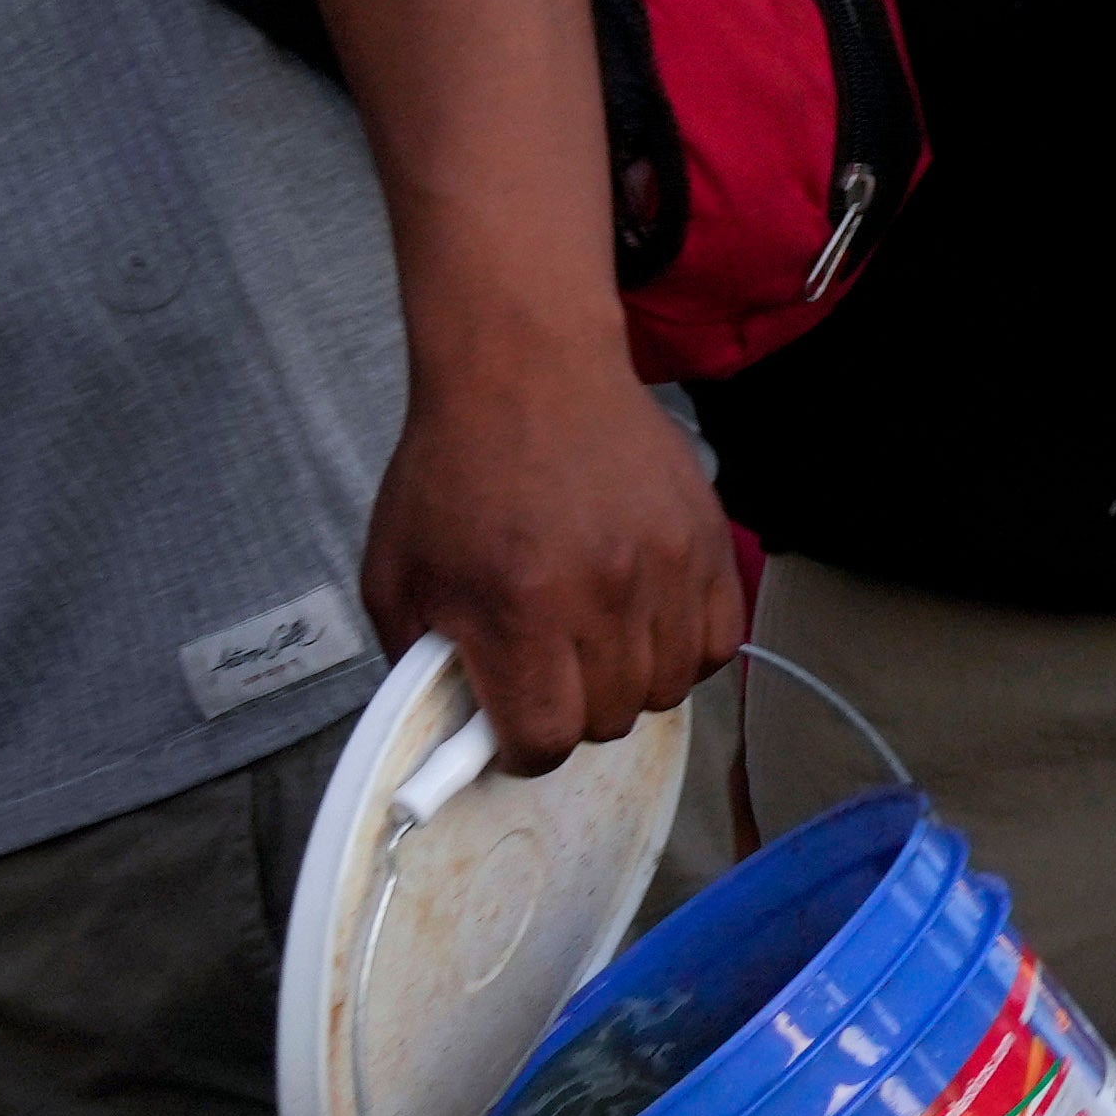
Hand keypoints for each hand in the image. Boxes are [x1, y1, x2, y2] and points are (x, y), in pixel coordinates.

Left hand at [362, 365, 741, 770]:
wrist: (525, 366)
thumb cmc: (455, 466)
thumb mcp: (397, 570)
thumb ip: (417, 659)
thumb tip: (450, 725)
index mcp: (518, 607)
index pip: (544, 739)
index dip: (522, 749)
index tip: (511, 728)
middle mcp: (602, 594)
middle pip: (609, 720)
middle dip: (572, 713)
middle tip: (549, 675)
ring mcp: (664, 566)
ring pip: (669, 689)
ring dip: (631, 685)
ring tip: (599, 647)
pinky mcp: (704, 540)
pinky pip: (718, 641)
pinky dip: (685, 651)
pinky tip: (647, 628)